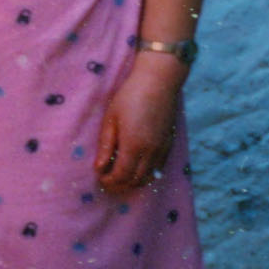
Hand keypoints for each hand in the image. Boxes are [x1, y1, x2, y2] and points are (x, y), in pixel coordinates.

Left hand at [94, 57, 182, 194]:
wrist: (158, 83)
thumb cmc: (129, 97)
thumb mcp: (111, 120)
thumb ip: (106, 146)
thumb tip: (99, 168)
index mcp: (134, 146)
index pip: (122, 175)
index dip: (110, 181)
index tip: (100, 178)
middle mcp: (151, 153)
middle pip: (136, 180)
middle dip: (120, 185)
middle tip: (107, 180)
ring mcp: (163, 150)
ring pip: (149, 177)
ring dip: (133, 181)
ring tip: (119, 176)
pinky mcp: (169, 146)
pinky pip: (158, 168)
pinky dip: (146, 173)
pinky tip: (135, 166)